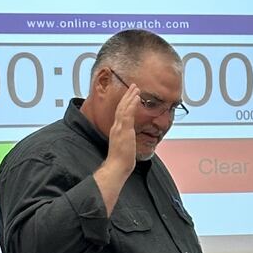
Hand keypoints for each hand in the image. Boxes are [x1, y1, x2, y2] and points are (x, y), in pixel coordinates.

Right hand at [93, 84, 140, 214]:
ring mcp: (119, 128)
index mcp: (116, 130)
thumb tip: (130, 140)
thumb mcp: (125, 146)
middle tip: (133, 86)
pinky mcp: (124, 130)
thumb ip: (127, 140)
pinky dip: (131, 105)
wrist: (117, 166)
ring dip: (130, 97)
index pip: (120, 113)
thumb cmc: (122, 160)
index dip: (125, 103)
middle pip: (121, 107)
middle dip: (127, 96)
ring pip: (124, 108)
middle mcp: (116, 127)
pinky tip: (136, 98)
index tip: (130, 95)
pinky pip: (128, 114)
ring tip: (136, 88)